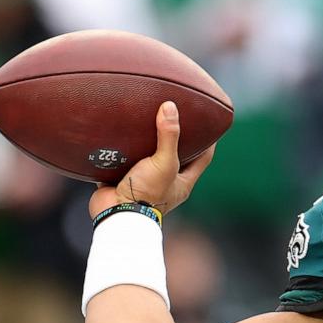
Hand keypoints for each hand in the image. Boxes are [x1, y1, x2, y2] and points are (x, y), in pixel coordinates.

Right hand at [88, 101, 214, 217]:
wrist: (115, 215)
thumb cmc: (146, 194)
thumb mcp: (164, 163)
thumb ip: (169, 136)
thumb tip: (170, 107)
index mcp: (183, 182)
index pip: (203, 157)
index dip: (208, 140)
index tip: (208, 122)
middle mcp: (166, 183)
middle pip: (176, 156)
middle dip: (176, 139)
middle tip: (175, 118)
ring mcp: (145, 183)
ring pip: (149, 159)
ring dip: (148, 143)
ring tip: (147, 121)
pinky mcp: (123, 181)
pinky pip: (125, 162)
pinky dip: (124, 150)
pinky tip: (122, 135)